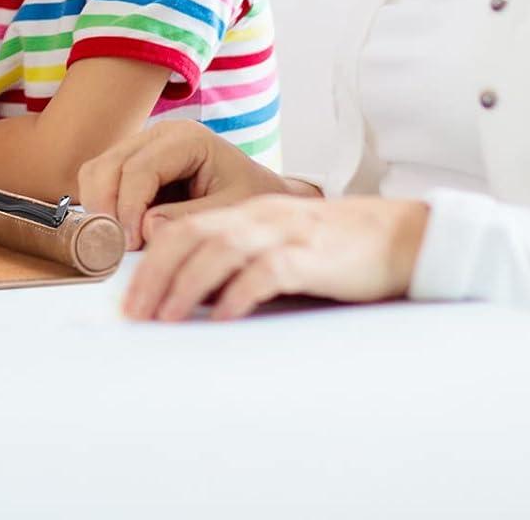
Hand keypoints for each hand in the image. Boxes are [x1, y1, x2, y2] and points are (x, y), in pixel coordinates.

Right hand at [77, 119, 294, 248]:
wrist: (262, 194)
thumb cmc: (252, 200)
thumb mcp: (231, 213)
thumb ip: (189, 220)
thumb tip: (145, 229)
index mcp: (187, 139)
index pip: (139, 168)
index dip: (128, 207)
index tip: (130, 244)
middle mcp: (159, 134)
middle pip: (109, 165)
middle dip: (106, 207)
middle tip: (113, 247)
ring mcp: (143, 146)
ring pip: (98, 171)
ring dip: (100, 206)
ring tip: (116, 242)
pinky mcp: (134, 163)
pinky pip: (103, 180)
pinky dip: (103, 205)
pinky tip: (120, 232)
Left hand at [121, 195, 431, 321]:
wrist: (401, 237)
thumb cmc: (333, 249)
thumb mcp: (276, 245)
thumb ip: (235, 260)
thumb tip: (186, 294)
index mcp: (243, 211)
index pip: (181, 229)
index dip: (149, 261)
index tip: (128, 298)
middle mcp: (257, 216)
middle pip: (189, 237)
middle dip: (154, 275)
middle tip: (133, 313)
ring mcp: (283, 232)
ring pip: (219, 251)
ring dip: (185, 286)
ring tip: (164, 318)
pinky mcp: (311, 255)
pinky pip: (265, 272)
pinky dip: (237, 294)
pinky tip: (220, 317)